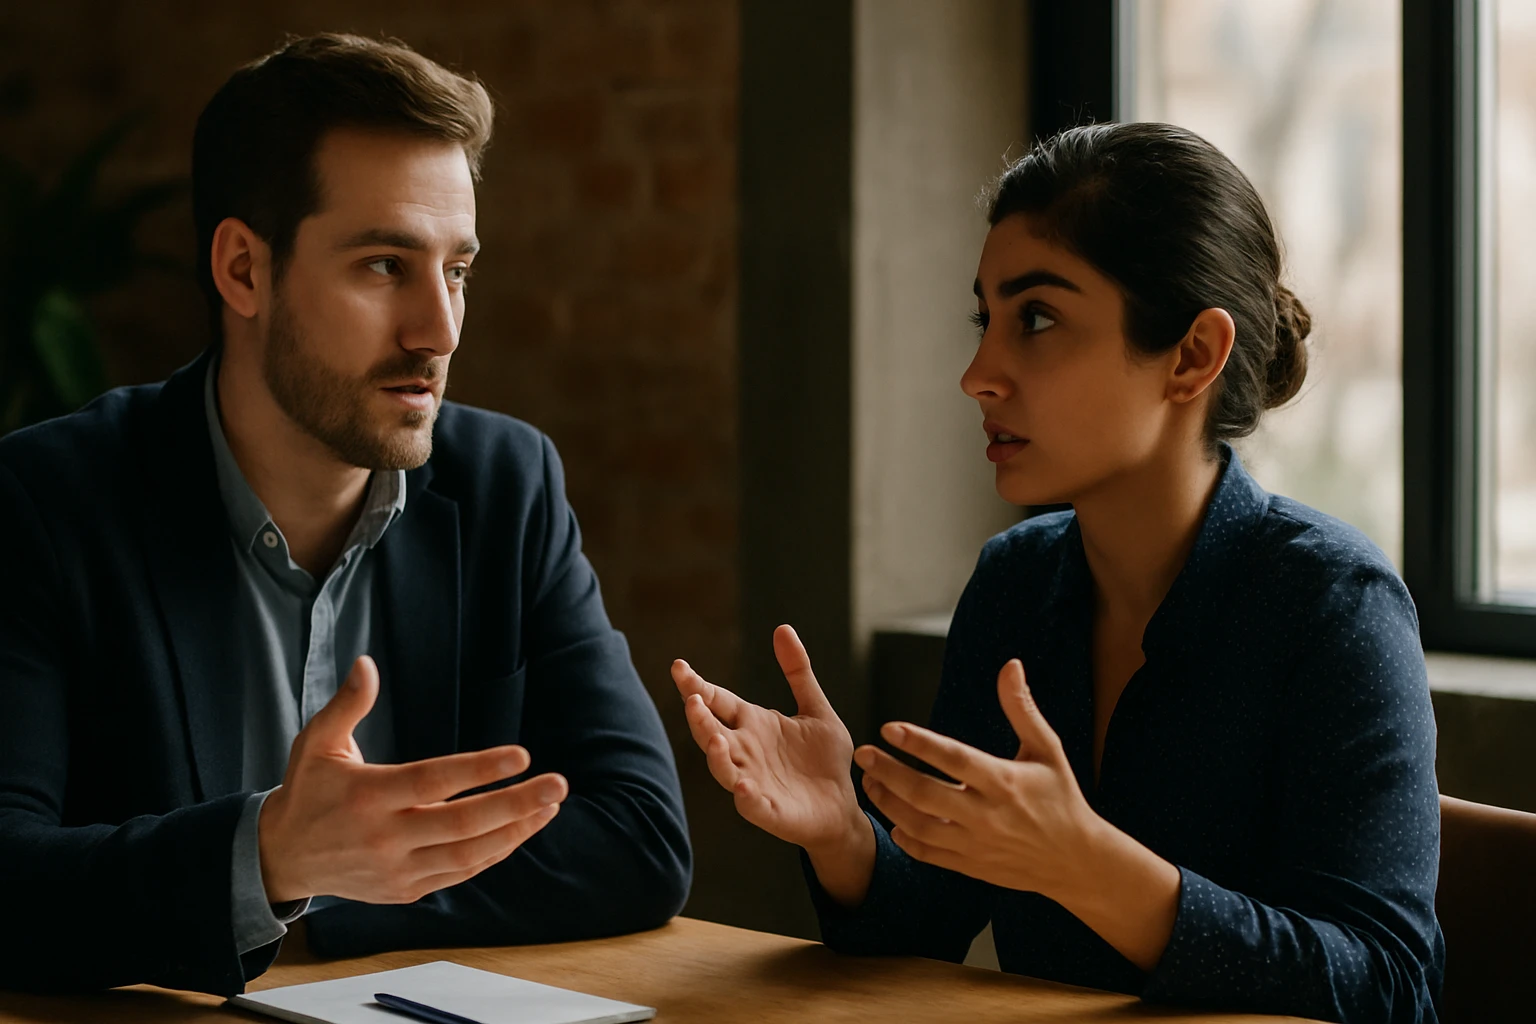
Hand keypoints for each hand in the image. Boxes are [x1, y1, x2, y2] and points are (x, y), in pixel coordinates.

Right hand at [258, 655, 568, 904]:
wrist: (282, 856)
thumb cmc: (309, 790)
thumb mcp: (316, 743)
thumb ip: (346, 704)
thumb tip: (366, 664)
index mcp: (367, 796)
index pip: (433, 781)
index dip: (479, 769)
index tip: (520, 755)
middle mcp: (384, 837)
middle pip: (461, 823)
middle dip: (515, 803)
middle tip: (557, 784)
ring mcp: (397, 869)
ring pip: (468, 855)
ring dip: (515, 830)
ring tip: (550, 805)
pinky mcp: (405, 890)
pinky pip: (460, 873)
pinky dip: (495, 853)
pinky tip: (521, 828)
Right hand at [672, 625, 874, 904]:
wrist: (842, 807)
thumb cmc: (823, 760)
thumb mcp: (816, 709)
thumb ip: (798, 672)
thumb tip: (782, 628)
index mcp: (752, 725)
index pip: (718, 701)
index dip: (697, 685)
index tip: (679, 666)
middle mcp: (745, 752)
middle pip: (710, 732)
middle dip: (698, 717)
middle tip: (692, 698)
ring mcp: (753, 782)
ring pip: (723, 768)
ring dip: (716, 755)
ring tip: (713, 738)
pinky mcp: (769, 811)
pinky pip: (751, 805)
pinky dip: (746, 797)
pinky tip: (744, 787)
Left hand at [855, 658, 1179, 970]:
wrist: (1076, 860)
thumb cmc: (1061, 797)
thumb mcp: (1047, 750)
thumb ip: (1022, 708)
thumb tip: (1010, 665)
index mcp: (1005, 782)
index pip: (954, 759)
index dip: (920, 743)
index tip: (889, 728)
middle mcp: (987, 815)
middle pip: (925, 794)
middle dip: (888, 773)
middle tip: (863, 754)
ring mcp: (976, 844)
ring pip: (919, 826)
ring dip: (888, 803)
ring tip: (870, 781)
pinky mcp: (970, 866)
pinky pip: (928, 854)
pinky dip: (905, 838)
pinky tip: (892, 820)